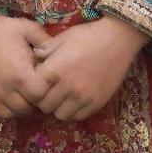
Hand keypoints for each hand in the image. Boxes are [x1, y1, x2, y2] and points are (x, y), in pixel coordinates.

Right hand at [0, 5, 52, 118]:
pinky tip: (14, 95)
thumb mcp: (27, 28)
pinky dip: (11, 108)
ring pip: (18, 112)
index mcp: (21, 73)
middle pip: (32, 107)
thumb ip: (46, 42)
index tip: (47, 78)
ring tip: (26, 90)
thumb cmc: (2, 28)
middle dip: (38, 97)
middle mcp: (8, 89)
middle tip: (38, 84)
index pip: (42, 94)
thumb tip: (59, 55)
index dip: (48, 88)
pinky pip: (4, 113)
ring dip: (26, 104)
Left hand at [32, 15, 148, 120]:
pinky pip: (78, 117)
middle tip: (49, 91)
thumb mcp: (63, 37)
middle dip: (44, 99)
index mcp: (54, 69)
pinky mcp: (96, 104)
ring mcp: (82, 98)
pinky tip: (76, 99)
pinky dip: (74, 111)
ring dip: (58, 107)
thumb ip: (46, 49)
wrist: (117, 40)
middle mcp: (66, 87)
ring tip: (63, 96)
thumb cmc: (87, 35)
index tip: (39, 82)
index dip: (34, 87)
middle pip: (45, 106)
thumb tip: (34, 55)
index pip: (34, 91)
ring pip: (60, 115)